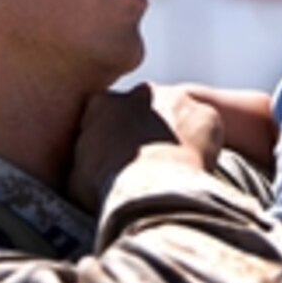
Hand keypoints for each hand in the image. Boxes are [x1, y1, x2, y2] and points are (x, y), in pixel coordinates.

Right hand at [68, 83, 220, 211]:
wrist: (152, 189)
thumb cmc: (108, 189)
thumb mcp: (74, 179)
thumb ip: (81, 166)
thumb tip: (82, 176)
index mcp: (101, 105)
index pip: (105, 114)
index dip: (113, 138)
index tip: (118, 160)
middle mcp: (139, 93)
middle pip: (144, 110)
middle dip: (147, 132)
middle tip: (152, 166)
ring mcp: (176, 100)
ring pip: (179, 115)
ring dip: (178, 136)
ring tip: (177, 170)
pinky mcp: (206, 114)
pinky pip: (207, 129)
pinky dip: (206, 146)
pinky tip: (199, 168)